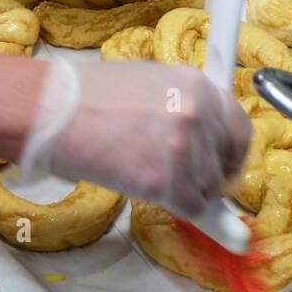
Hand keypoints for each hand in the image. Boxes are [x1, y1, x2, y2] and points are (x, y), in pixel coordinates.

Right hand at [17, 56, 251, 217]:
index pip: (238, 126)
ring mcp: (185, 146)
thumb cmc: (89, 96)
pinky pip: (192, 209)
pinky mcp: (166, 179)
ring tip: (146, 171)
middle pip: (228, 161)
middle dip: (213, 175)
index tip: (224, 165)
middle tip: (188, 179)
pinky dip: (175, 207)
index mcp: (196, 83)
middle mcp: (198, 111)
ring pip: (209, 189)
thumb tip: (209, 143)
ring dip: (187, 190)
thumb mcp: (150, 84)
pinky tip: (145, 186)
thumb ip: (184, 108)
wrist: (52, 110)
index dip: (231, 152)